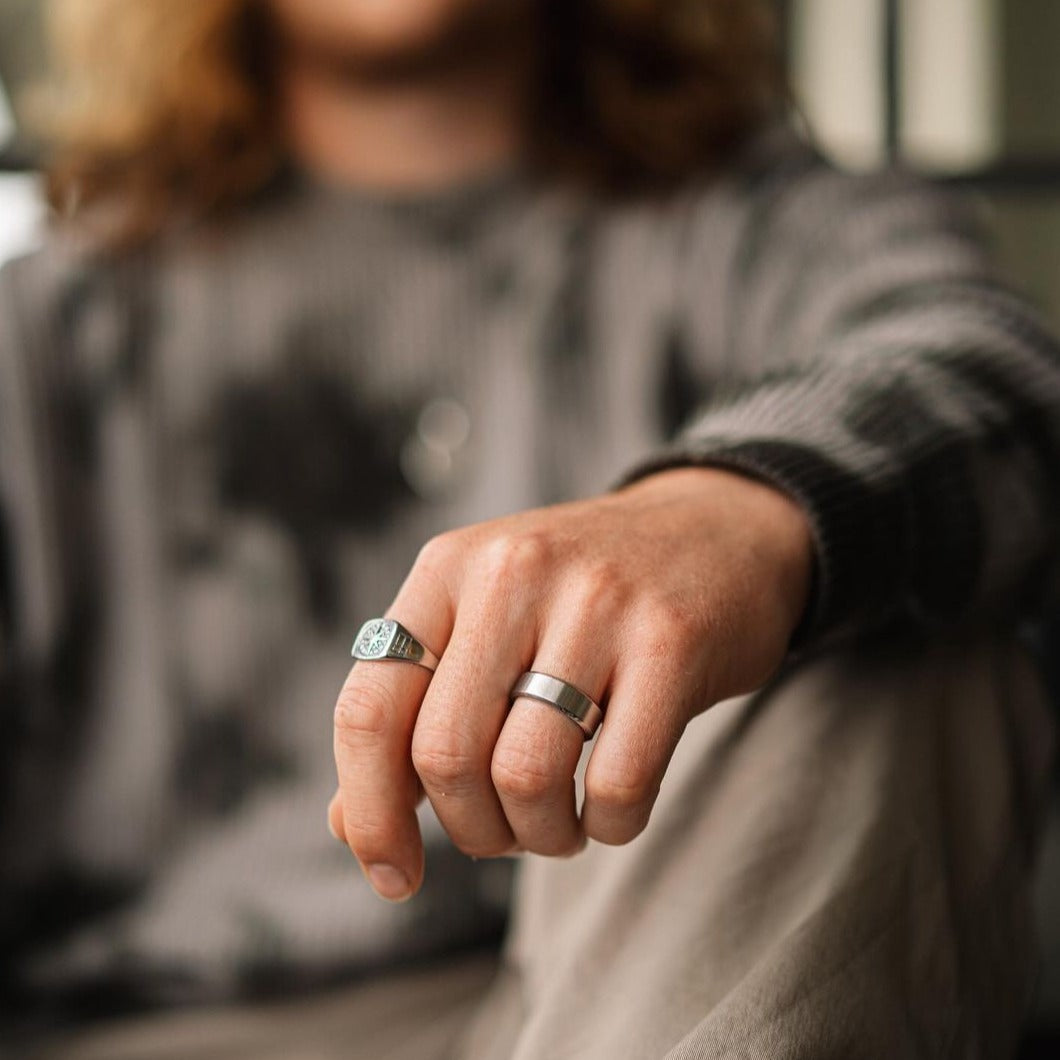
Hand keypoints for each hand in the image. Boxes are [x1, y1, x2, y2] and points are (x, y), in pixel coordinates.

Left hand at [328, 467, 813, 900]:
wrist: (716, 531)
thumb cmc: (583, 599)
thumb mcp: (485, 622)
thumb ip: (415, 713)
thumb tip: (350, 826)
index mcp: (447, 568)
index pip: (369, 707)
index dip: (369, 811)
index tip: (391, 874)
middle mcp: (512, 571)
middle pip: (445, 755)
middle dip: (469, 829)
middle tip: (504, 830)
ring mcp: (595, 601)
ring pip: (526, 776)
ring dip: (538, 835)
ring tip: (560, 822)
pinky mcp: (670, 640)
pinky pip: (618, 783)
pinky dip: (609, 826)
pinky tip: (612, 807)